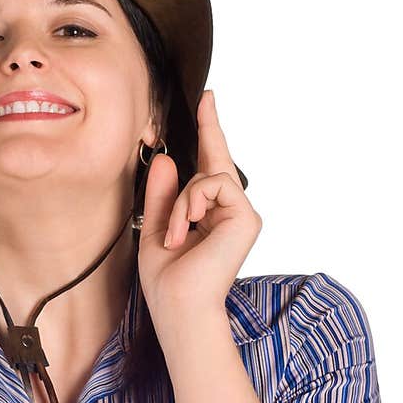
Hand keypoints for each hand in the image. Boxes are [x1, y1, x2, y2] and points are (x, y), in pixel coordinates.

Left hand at [136, 90, 261, 322]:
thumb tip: (169, 158)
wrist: (178, 307)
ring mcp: (242, 214)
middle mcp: (231, 213)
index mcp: (210, 216)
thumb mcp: (155, 228)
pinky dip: (190, 204)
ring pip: (207, 176)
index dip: (210, 133)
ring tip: (175, 235)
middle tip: (206, 96)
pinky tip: (185, 230)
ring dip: (181, 202)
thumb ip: (162, 195)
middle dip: (209, 129)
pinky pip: (213, 185)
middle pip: (217, 161)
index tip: (207, 102)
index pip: (210, 169)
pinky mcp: (247, 218)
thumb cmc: (166, 280)